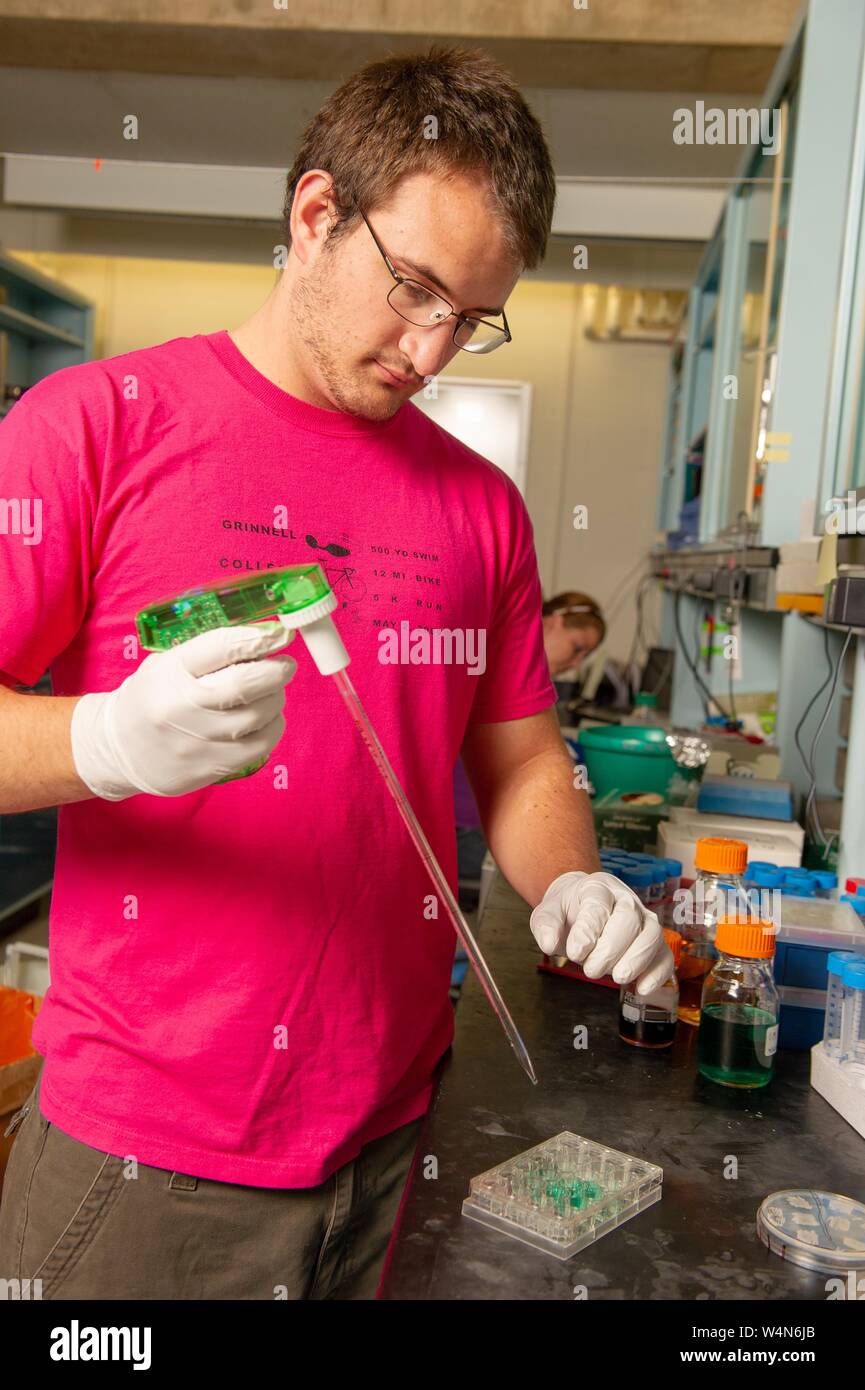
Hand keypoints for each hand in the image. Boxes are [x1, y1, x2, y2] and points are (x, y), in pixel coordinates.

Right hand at [71, 621, 296, 798]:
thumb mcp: (168, 664)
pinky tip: (265, 719)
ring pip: (259, 716)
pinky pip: (259, 746)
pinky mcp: (209, 767)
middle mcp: (181, 706)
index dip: (259, 639)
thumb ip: (211, 652)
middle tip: (284, 665)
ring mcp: (196, 740)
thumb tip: (266, 638)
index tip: (281, 634)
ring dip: (275, 699)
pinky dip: (272, 727)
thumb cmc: (152, 698)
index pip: (221, 647)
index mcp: (170, 671)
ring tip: (270, 693)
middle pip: (245, 683)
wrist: (120, 750)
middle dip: (275, 671)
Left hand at [529, 871, 672, 993]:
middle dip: (611, 948)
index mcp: (597, 888)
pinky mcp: (653, 941)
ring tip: (617, 978)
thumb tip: (549, 942)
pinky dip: (658, 973)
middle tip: (591, 970)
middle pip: (628, 918)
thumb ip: (545, 925)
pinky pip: (664, 955)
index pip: (598, 904)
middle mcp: (625, 899)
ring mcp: (643, 919)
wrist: (582, 909)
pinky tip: (642, 988)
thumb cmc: (567, 912)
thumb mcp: (547, 913)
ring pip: (652, 934)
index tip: (576, 952)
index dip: (588, 930)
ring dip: (637, 960)